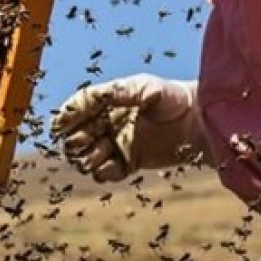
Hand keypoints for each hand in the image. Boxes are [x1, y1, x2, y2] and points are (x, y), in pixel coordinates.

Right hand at [51, 74, 206, 182]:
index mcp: (109, 101)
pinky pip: (105, 173)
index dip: (67, 116)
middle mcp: (108, 122)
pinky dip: (102, 173)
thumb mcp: (150, 88)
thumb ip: (125, 91)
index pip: (78, 107)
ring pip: (87, 156)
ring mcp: (116, 144)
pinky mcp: (128, 163)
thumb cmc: (175, 98)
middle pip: (76, 135)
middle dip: (75, 140)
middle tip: (86, 141)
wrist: (201, 123)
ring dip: (87, 158)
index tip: (59, 126)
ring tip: (100, 154)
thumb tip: (101, 96)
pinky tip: (112, 167)